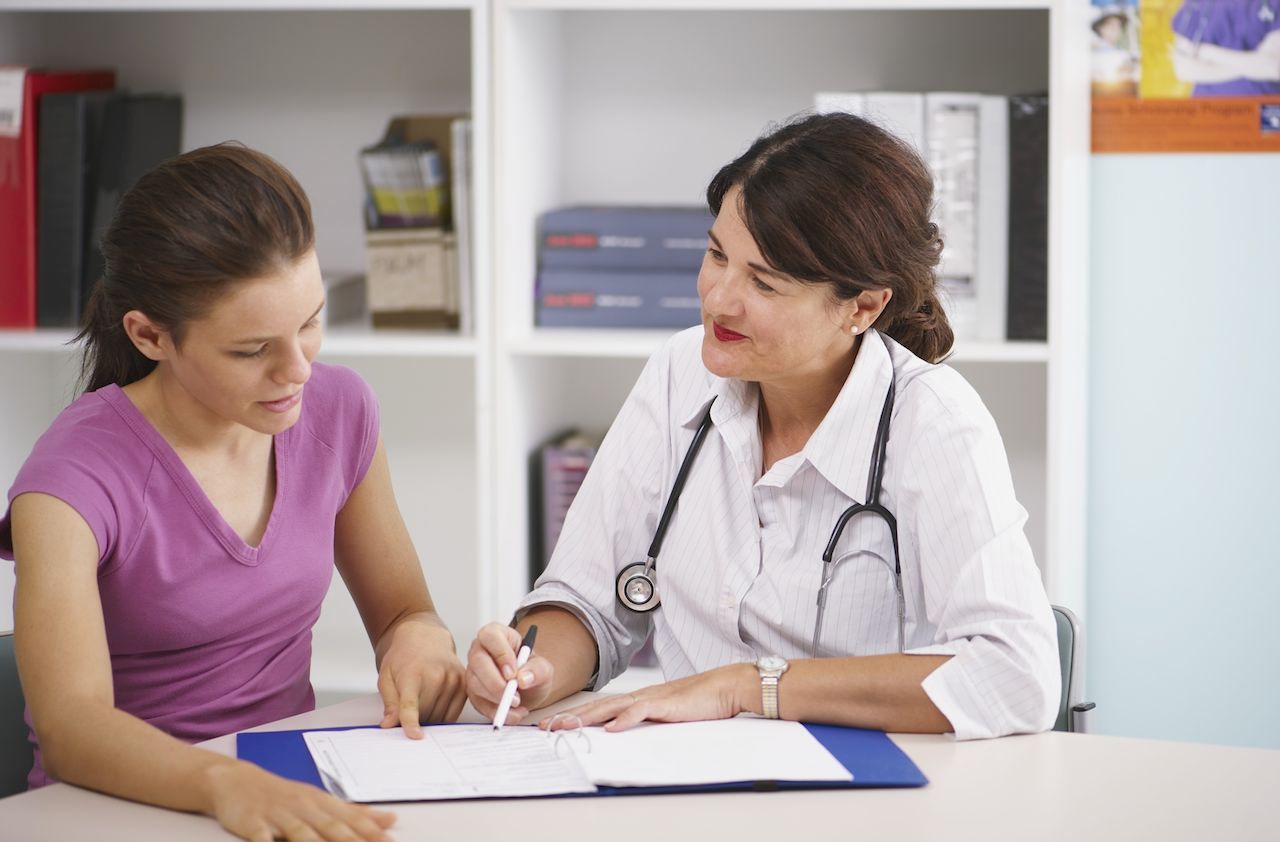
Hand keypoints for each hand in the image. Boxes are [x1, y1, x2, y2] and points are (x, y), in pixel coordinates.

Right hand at [204, 761, 394, 841]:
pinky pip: (261, 837)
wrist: (237, 780)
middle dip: (352, 841)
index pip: (351, 819)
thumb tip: (390, 820)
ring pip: (301, 833)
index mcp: (322, 803)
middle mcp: (304, 808)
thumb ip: (354, 813)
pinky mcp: (253, 823)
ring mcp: (279, 815)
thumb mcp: (321, 801)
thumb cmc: (285, 796)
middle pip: (331, 827)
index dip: (371, 832)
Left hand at [377, 620, 466, 737]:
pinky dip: (443, 716)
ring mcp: (453, 680)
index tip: (414, 736)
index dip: (411, 721)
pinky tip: (435, 703)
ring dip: (430, 719)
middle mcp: (437, 676)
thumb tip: (389, 724)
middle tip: (408, 711)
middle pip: (426, 715)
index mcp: (413, 673)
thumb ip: (389, 702)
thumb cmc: (404, 657)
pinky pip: (454, 714)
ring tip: (423, 702)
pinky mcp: (465, 685)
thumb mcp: (386, 676)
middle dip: (416, 720)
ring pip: (441, 717)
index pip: (412, 703)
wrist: (425, 638)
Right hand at [465, 623, 555, 724]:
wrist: (530, 690)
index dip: (501, 654)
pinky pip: (477, 702)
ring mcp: (474, 671)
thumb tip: (524, 678)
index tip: (513, 673)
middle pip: (478, 661)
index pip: (491, 636)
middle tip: (514, 696)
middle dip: (496, 682)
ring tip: (517, 704)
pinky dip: (495, 711)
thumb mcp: (544, 669)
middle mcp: (481, 650)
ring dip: (497, 699)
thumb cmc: (532, 671)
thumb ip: (538, 670)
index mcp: (498, 635)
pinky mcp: (472, 692)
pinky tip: (512, 713)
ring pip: (475, 683)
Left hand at [543, 664, 755, 731]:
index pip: (599, 707)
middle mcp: (639, 696)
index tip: (553, 724)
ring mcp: (651, 698)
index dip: (575, 715)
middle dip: (570, 716)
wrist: (725, 686)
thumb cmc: (698, 701)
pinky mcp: (666, 703)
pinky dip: (625, 719)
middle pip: (597, 706)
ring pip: (612, 707)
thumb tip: (622, 732)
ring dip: (587, 717)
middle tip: (546, 727)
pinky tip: (611, 728)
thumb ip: (645, 720)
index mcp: (637, 699)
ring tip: (567, 726)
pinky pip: (641, 711)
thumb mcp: (665, 713)